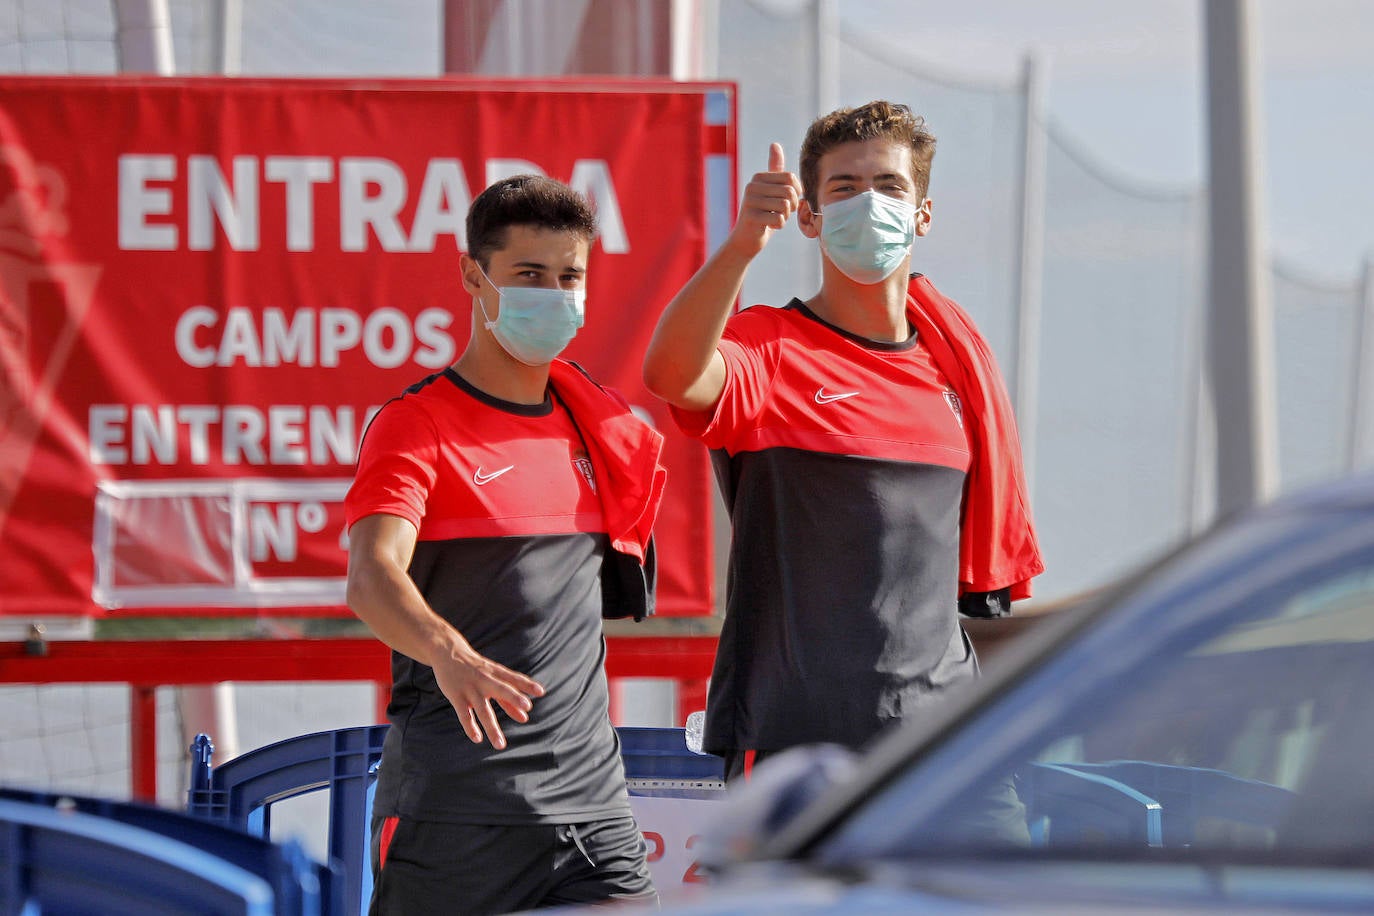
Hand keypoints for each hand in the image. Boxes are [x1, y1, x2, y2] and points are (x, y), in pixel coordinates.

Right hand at [431, 638, 545, 749]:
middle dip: (514, 697)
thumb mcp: (493, 679)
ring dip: (492, 728)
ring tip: (500, 745)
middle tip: (527, 706)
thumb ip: (508, 699)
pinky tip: (478, 739)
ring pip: (483, 710)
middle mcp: (485, 680)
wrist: (448, 652)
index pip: (514, 678)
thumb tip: (525, 718)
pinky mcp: (456, 696)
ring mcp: (470, 689)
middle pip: (501, 689)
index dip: (527, 685)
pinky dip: (470, 727)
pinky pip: (464, 714)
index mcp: (496, 673)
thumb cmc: (476, 669)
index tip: (541, 692)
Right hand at [726, 142, 802, 258]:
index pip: (791, 178)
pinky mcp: (751, 217)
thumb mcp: (771, 190)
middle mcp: (752, 186)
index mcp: (759, 177)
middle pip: (789, 192)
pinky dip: (779, 225)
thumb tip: (774, 144)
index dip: (797, 193)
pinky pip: (779, 219)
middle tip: (781, 213)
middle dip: (791, 206)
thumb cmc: (764, 214)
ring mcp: (750, 201)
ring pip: (785, 206)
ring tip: (774, 218)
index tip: (789, 202)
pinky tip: (768, 226)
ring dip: (785, 216)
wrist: (746, 239)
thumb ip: (775, 169)